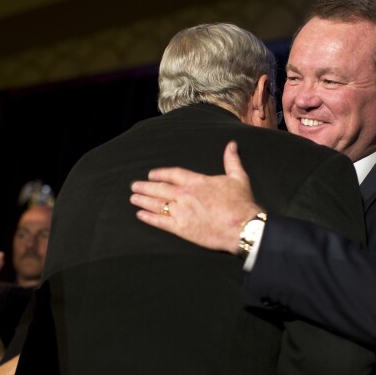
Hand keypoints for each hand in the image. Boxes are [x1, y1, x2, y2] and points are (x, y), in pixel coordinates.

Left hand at [130, 141, 262, 253]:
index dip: (161, 173)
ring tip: (133, 198)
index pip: (173, 174)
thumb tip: (231, 145)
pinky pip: (160, 222)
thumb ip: (231, 161)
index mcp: (197, 182)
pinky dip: (149, 218)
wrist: (242, 226)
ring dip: (143, 200)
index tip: (152, 174)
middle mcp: (185, 195)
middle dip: (145, 187)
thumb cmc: (241, 203)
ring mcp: (181, 211)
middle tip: (135, 186)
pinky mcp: (181, 228)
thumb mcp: (238, 178)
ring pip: (156, 204)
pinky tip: (140, 215)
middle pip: (159, 188)